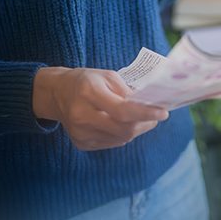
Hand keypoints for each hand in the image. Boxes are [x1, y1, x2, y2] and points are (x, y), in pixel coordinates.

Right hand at [32, 67, 168, 150]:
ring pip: (120, 139)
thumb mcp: (107, 76)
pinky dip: (122, 134)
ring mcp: (80, 133)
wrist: (57, 94)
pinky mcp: (81, 143)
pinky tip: (121, 124)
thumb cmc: (86, 81)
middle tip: (156, 116)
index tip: (163, 112)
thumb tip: (150, 105)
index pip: (122, 110)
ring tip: (141, 119)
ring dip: (136, 130)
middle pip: (123, 129)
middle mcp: (82, 115)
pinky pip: (111, 143)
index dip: (145, 113)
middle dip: (145, 123)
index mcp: (89, 92)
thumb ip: (127, 91)